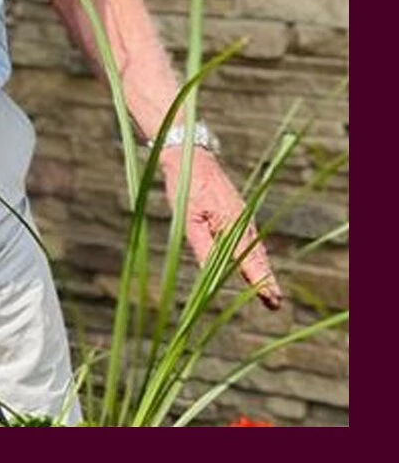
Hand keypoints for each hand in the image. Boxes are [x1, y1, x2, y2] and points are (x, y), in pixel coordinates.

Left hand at [160, 145, 282, 309]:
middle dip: (266, 281)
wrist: (192, 158)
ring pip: (255, 250)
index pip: (250, 260)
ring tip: (269, 294)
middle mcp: (243, 224)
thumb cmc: (187, 188)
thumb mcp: (188, 218)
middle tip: (275, 304)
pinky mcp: (237, 215)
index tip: (272, 298)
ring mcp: (242, 219)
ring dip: (262, 271)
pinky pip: (249, 240)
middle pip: (258, 258)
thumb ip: (201, 245)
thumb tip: (210, 270)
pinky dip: (254, 256)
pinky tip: (255, 268)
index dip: (261, 281)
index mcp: (233, 225)